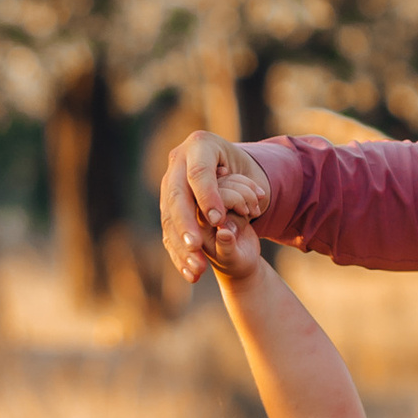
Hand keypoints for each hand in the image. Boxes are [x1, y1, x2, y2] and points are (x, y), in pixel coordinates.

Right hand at [162, 130, 270, 281]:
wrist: (230, 169)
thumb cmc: (246, 171)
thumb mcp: (251, 173)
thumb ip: (240, 193)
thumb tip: (222, 226)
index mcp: (200, 145)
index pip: (199, 172)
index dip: (207, 195)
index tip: (218, 219)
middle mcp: (178, 160)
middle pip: (177, 195)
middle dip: (185, 223)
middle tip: (195, 245)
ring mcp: (169, 181)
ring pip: (168, 215)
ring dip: (180, 244)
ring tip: (195, 266)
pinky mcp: (166, 203)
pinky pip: (168, 229)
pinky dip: (178, 254)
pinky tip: (189, 273)